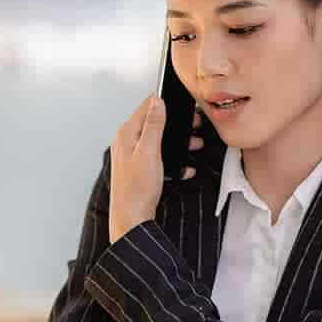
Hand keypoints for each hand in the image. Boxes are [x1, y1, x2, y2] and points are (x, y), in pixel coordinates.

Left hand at [109, 95, 196, 243]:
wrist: (132, 220)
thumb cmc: (137, 190)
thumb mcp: (149, 152)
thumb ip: (153, 125)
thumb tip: (157, 101)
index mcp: (127, 134)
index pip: (146, 106)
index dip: (165, 103)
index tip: (184, 105)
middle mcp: (126, 142)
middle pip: (153, 123)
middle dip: (176, 124)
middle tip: (193, 126)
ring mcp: (132, 155)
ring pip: (158, 141)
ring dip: (177, 142)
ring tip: (194, 145)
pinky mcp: (139, 169)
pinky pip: (158, 158)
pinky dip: (172, 160)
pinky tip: (184, 168)